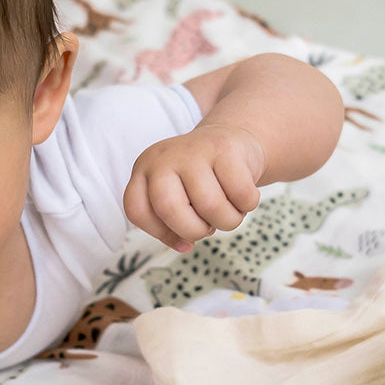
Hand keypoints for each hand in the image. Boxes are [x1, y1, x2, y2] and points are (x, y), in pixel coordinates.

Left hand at [124, 123, 264, 251]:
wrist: (230, 139)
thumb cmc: (202, 177)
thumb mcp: (175, 196)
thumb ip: (171, 223)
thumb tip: (184, 245)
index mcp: (144, 170)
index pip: (137, 210)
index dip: (160, 233)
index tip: (181, 237)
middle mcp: (163, 158)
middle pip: (169, 209)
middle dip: (194, 230)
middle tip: (208, 228)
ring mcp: (194, 150)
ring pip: (210, 205)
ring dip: (227, 221)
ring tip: (229, 211)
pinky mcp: (225, 149)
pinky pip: (240, 194)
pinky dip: (247, 205)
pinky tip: (242, 197)